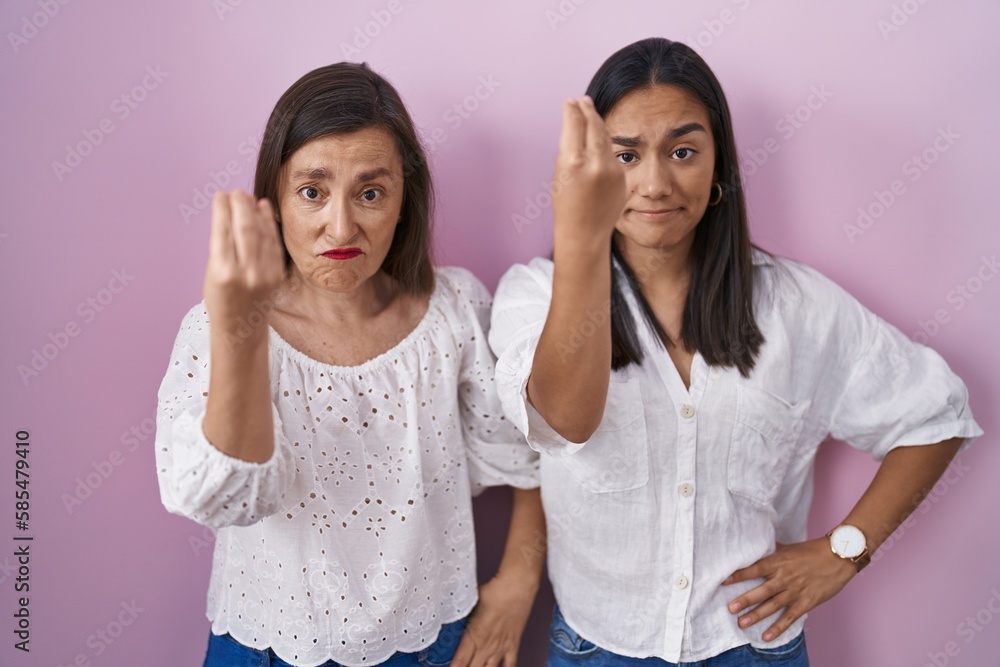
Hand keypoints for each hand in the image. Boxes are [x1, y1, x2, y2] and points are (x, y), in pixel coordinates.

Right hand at [203, 190, 283, 334]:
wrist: (241, 327)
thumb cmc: (221, 298)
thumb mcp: (212, 273)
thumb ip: (222, 245)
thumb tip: (231, 212)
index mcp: (223, 272)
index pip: (223, 232)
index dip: (222, 210)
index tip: (220, 195)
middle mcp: (246, 272)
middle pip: (245, 229)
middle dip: (240, 206)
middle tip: (236, 192)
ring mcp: (264, 274)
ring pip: (261, 233)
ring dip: (255, 211)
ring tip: (248, 197)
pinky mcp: (277, 275)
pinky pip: (273, 243)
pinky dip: (269, 224)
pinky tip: (264, 209)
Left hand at [452, 574, 535, 666]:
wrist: (517, 587)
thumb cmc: (494, 591)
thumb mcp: (471, 603)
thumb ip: (462, 616)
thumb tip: (453, 617)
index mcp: (474, 636)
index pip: (460, 661)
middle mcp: (487, 646)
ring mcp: (501, 647)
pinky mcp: (513, 645)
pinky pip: (510, 665)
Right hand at [552, 96, 626, 243]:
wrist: (584, 234)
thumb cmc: (566, 205)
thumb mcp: (559, 174)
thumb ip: (569, 148)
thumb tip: (575, 122)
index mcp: (573, 162)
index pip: (574, 124)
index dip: (572, 109)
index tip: (570, 101)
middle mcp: (595, 164)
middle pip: (593, 125)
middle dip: (587, 110)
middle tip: (583, 100)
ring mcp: (612, 170)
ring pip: (605, 137)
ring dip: (597, 124)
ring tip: (590, 112)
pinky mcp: (622, 176)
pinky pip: (611, 154)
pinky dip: (604, 145)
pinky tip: (598, 140)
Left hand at [723, 538, 855, 641]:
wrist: (838, 556)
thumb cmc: (812, 551)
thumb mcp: (788, 548)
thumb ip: (771, 551)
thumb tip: (755, 547)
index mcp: (778, 562)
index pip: (754, 569)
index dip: (738, 575)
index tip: (723, 581)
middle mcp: (784, 578)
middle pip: (761, 590)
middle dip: (745, 600)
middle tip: (730, 608)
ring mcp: (795, 591)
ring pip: (773, 606)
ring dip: (756, 615)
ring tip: (742, 623)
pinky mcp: (806, 603)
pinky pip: (790, 617)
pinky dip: (778, 628)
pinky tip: (766, 636)